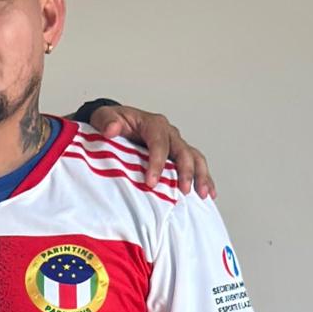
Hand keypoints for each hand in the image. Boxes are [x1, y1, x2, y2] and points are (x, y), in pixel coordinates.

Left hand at [89, 104, 215, 198]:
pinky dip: (204, 178)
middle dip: (185, 171)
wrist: (114, 123)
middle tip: (183, 191)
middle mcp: (169, 133)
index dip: (157, 163)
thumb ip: (107, 121)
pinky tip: (208, 193)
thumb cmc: (111, 122)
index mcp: (153, 124)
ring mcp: (175, 143)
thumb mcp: (104, 116)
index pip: (159, 143)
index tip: (151, 182)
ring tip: (202, 195)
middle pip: (183, 151)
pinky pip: (195, 164)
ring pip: (194, 157)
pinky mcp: (177, 154)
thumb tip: (112, 130)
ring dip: (200, 176)